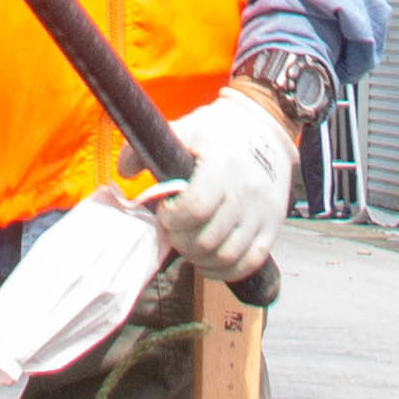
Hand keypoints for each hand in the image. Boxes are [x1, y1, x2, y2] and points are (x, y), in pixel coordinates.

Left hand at [148, 86, 296, 290]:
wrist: (265, 128)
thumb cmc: (217, 133)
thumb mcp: (183, 129)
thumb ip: (146, 149)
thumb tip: (124, 173)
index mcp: (223, 164)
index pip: (195, 208)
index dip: (172, 217)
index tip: (166, 210)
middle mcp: (247, 191)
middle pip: (207, 239)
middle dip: (181, 240)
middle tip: (174, 229)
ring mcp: (263, 212)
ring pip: (227, 257)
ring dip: (200, 259)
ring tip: (189, 244)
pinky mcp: (273, 226)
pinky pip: (249, 264)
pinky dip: (225, 270)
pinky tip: (210, 260)